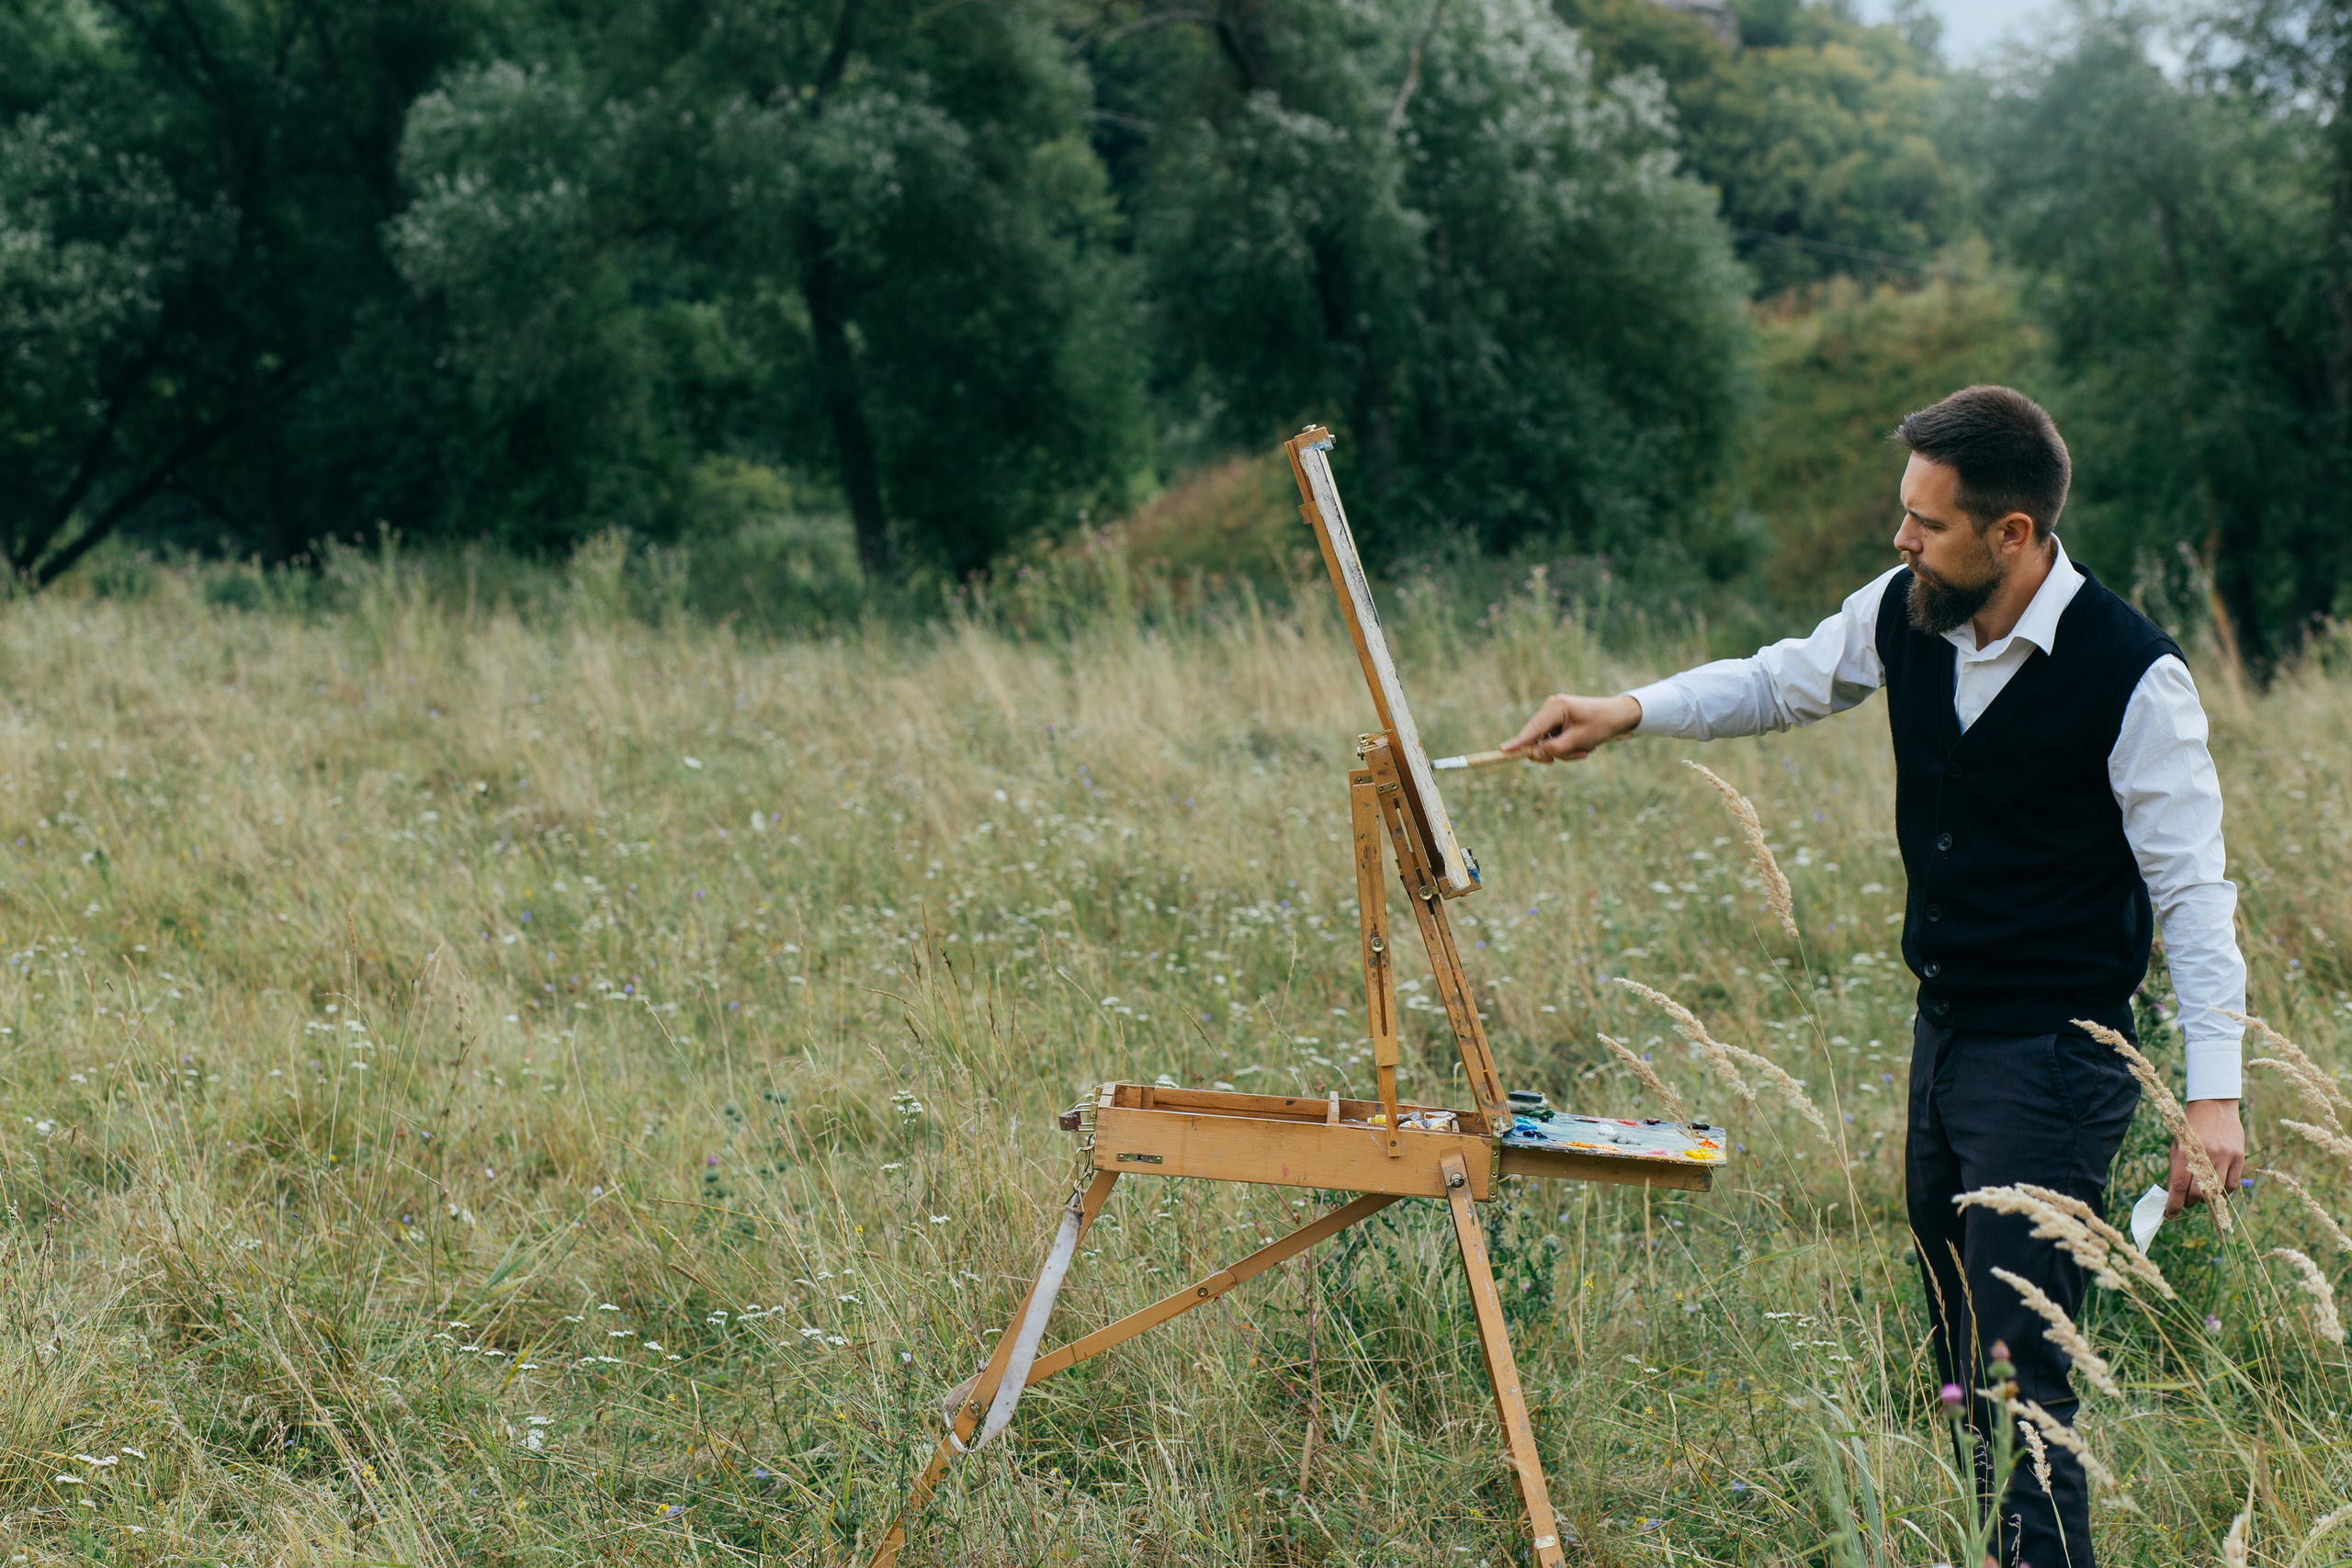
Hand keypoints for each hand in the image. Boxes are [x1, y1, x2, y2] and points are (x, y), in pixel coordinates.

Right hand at [1501, 693, 1641, 763]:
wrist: (1619, 715)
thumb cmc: (1601, 725)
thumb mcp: (1578, 741)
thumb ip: (1554, 749)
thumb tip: (1534, 754)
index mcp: (1555, 707)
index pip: (1532, 730)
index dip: (1518, 743)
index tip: (1503, 751)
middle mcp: (1551, 707)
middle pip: (1537, 738)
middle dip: (1553, 752)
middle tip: (1571, 758)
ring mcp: (1553, 713)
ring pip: (1547, 743)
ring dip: (1564, 752)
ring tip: (1585, 751)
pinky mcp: (1558, 720)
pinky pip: (1554, 740)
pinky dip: (1567, 748)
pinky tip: (1583, 746)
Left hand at [2167, 1098, 2244, 1216]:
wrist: (2214, 1105)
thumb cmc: (2190, 1127)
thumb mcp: (2177, 1143)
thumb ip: (2175, 1168)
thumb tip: (2174, 1195)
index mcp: (2185, 1150)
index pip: (2178, 1185)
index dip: (2173, 1204)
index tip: (2169, 1215)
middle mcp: (2206, 1154)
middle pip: (2197, 1192)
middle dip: (2189, 1203)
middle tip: (2185, 1203)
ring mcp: (2225, 1156)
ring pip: (2216, 1191)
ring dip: (2207, 1199)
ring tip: (2200, 1195)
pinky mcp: (2239, 1157)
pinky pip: (2232, 1185)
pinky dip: (2223, 1192)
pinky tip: (2216, 1188)